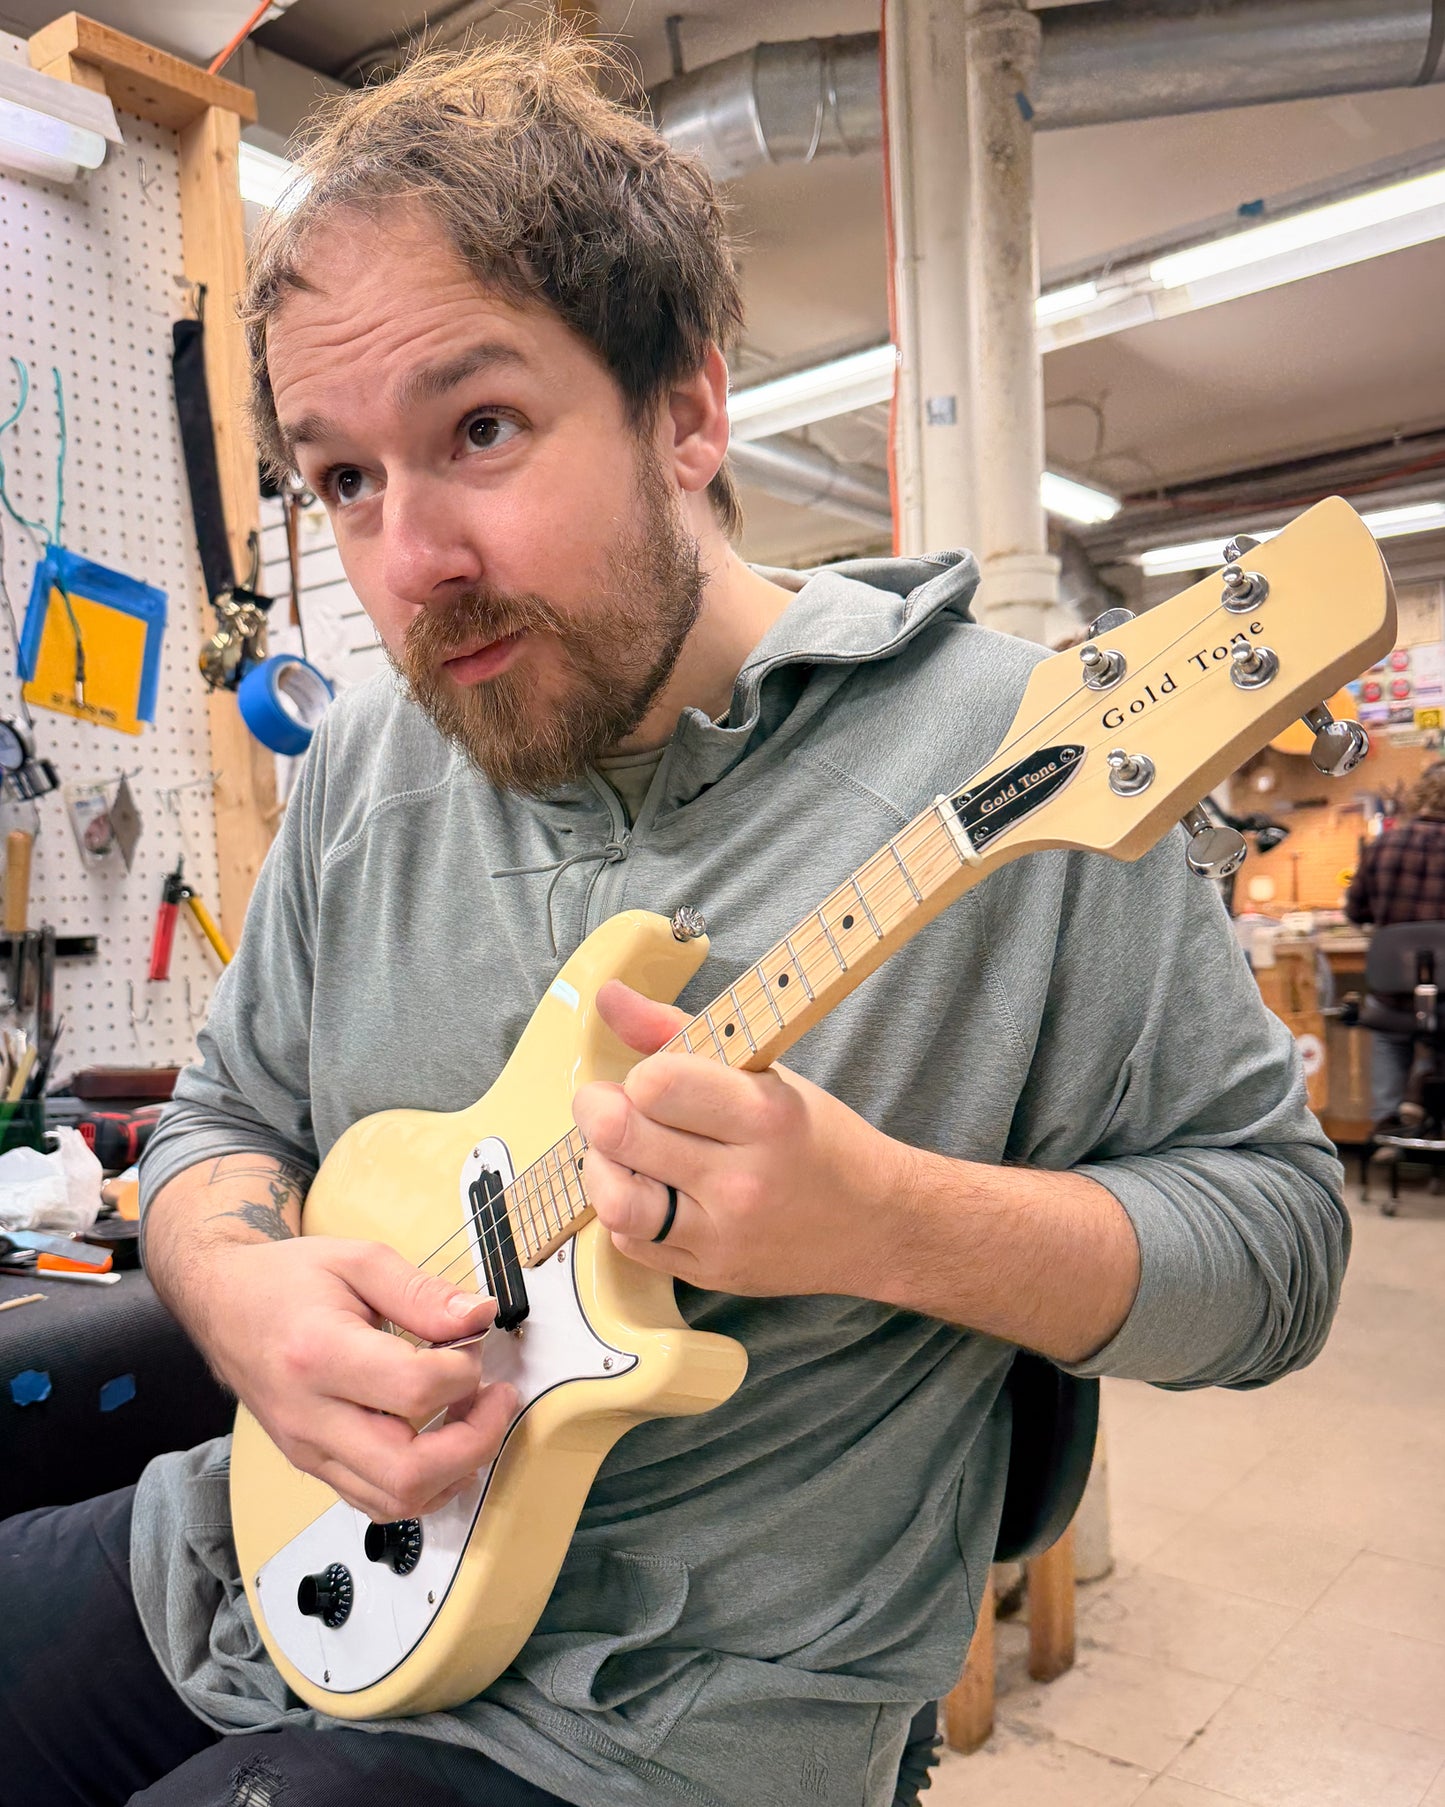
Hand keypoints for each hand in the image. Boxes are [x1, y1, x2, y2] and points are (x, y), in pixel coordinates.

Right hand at [202, 1237, 513, 1521]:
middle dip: (475, 1441)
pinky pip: (375, 1501)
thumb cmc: (286, 1279)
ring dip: (454, 1470)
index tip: (473, 1343)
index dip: (464, 1372)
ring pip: (394, 1500)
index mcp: (318, 1353)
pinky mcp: (312, 1464)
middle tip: (497, 1399)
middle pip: (407, 1469)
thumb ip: (423, 1292)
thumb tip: (478, 1317)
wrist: (224, 1303)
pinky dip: (424, 1486)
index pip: (413, 1392)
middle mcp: (309, 1415)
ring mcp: (307, 1449)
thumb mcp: (359, 1260)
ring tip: (474, 1420)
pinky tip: (445, 1447)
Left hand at [572, 980, 911, 1296]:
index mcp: (764, 1115)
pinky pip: (629, 1243)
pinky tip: (650, 1190)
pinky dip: (625, 1212)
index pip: (656, 1084)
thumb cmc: (815, 1137)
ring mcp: (724, 1235)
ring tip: (621, 1153)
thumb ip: (677, 1031)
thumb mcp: (763, 1073)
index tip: (650, 1077)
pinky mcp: (709, 1273)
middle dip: (598, 1111)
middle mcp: (743, 1180)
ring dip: (601, 1169)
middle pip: (621, 1136)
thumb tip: (608, 997)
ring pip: (615, 1202)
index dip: (639, 1075)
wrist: (875, 1223)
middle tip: (610, 1105)